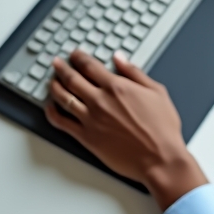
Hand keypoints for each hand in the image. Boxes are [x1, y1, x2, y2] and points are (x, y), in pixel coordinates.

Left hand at [44, 50, 207, 210]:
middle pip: (72, 79)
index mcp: (117, 87)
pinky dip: (52, 113)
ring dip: (54, 86)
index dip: (79, 58)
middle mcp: (100, 101)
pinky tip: (50, 108)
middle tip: (56, 63)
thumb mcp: (156, 92)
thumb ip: (134, 73)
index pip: (90, 66)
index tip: (75, 55)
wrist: (160, 158)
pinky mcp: (86, 138)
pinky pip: (61, 122)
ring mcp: (90, 120)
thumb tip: (119, 59)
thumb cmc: (162, 128)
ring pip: (63, 98)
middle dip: (61, 68)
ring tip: (51, 81)